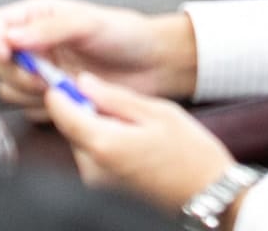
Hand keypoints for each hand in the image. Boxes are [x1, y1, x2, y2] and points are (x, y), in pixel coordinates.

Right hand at [0, 0, 198, 106]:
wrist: (151, 66)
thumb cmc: (125, 35)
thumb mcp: (88, 23)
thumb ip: (50, 28)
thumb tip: (12, 36)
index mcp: (38, 17)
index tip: (6, 53)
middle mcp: (34, 44)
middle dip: (18, 73)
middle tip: (46, 76)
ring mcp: (41, 73)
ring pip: (9, 89)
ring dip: (30, 93)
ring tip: (63, 86)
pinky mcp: (52, 98)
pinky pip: (29, 110)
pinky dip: (45, 110)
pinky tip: (69, 99)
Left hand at [45, 74, 234, 213]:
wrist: (207, 193)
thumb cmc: (189, 153)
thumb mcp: (157, 111)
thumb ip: (114, 96)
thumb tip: (82, 81)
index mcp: (104, 144)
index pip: (60, 111)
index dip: (60, 89)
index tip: (69, 75)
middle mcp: (93, 167)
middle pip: (68, 125)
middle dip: (82, 106)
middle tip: (114, 97)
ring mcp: (97, 181)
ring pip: (81, 137)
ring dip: (94, 122)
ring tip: (132, 120)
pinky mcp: (104, 187)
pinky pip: (92, 153)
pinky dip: (103, 138)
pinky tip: (132, 137)